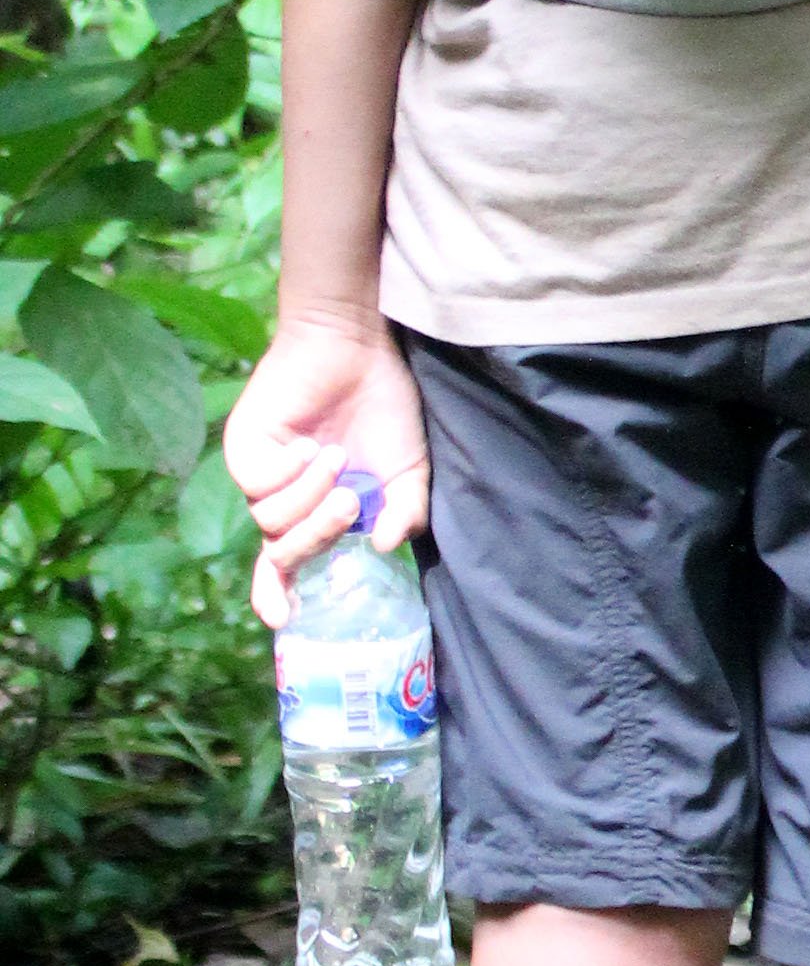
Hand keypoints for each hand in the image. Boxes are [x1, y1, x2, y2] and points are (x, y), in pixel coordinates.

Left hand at [223, 314, 428, 628]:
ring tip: (337, 458)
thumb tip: (381, 545)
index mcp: (317, 512)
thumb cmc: (384, 403)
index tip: (284, 620)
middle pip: (281, 553)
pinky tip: (310, 446)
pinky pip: (258, 484)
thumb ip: (403, 511)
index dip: (278, 595)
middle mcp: (284, 499)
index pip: (286, 566)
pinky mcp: (245, 448)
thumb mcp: (408, 469)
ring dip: (310, 497)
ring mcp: (262, 474)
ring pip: (270, 522)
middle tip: (350, 504)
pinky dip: (291, 472)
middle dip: (317, 537)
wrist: (359, 345)